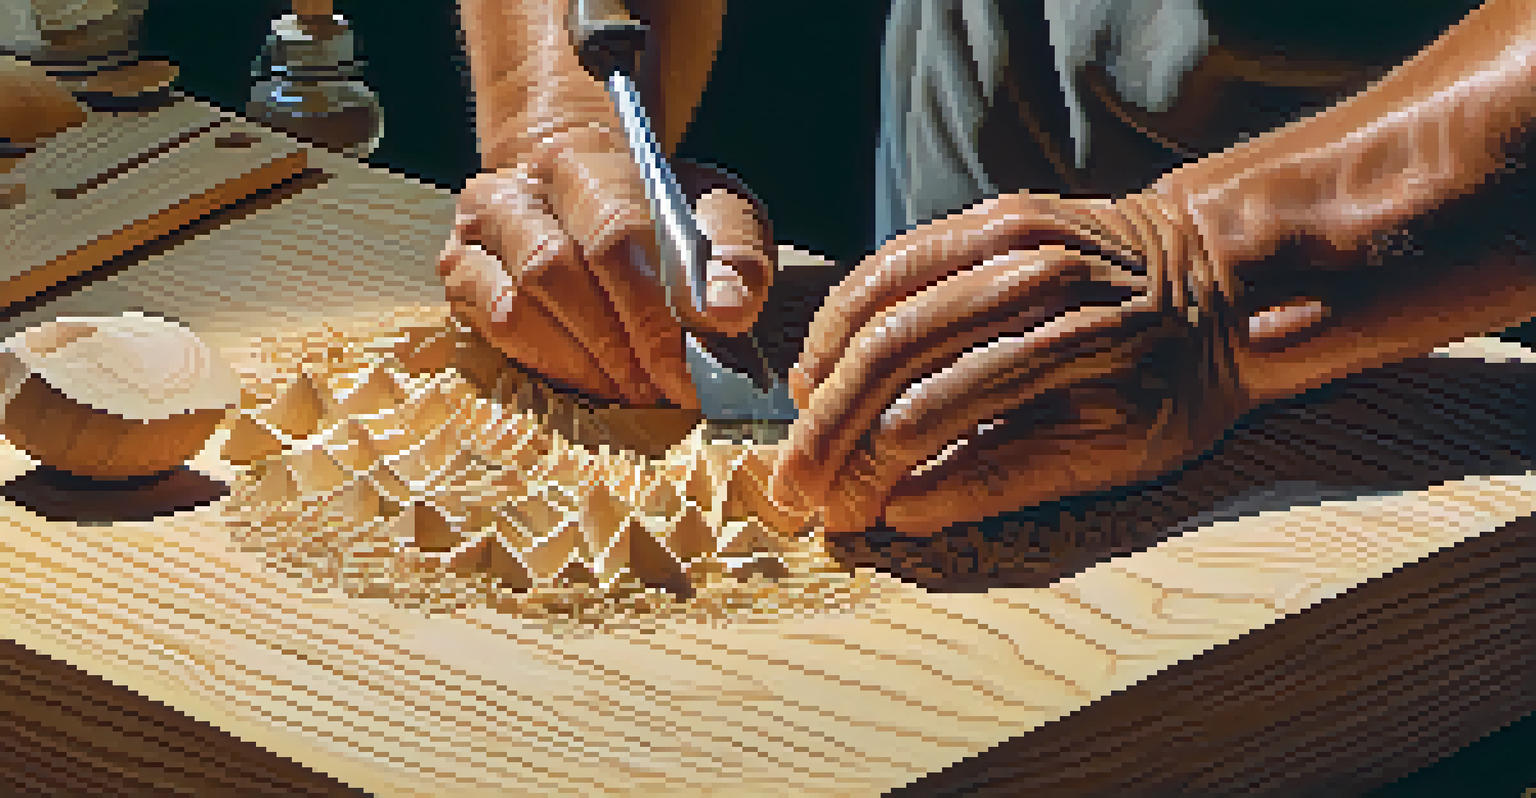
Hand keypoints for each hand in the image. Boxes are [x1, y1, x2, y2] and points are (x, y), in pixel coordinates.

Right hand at [438, 127, 775, 408]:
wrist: (580, 187)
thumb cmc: (657, 210)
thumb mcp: (714, 211)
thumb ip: (735, 256)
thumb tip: (726, 311)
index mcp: (582, 158)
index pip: (613, 234)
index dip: (651, 310)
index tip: (687, 369)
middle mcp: (517, 189)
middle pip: (555, 271)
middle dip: (617, 345)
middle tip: (662, 390)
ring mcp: (479, 231)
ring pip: (517, 304)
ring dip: (582, 359)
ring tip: (633, 388)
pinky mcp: (459, 270)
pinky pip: (491, 325)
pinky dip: (544, 359)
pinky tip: (589, 376)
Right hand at [770, 191, 1334, 536]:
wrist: (1220, 275)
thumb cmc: (1175, 381)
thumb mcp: (1118, 451)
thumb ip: (1008, 480)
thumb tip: (904, 511)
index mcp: (1067, 346)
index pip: (931, 414)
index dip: (872, 474)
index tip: (840, 521)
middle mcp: (1028, 277)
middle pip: (888, 357)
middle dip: (827, 433)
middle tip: (794, 491)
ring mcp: (1004, 233)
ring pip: (874, 306)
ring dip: (821, 381)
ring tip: (796, 440)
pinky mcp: (988, 213)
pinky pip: (888, 263)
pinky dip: (841, 321)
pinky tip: (819, 370)